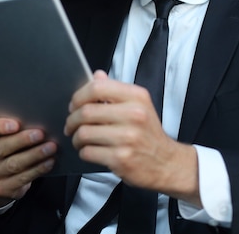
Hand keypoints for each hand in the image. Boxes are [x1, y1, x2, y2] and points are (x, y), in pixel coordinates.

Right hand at [0, 117, 56, 206]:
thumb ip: (6, 123)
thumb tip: (31, 115)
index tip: (16, 124)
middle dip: (22, 140)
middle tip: (41, 134)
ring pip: (12, 164)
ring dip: (35, 155)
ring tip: (50, 147)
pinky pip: (21, 178)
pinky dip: (38, 169)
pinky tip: (49, 161)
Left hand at [64, 70, 200, 204]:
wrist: (167, 163)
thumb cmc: (148, 134)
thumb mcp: (139, 106)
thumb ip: (115, 91)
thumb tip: (97, 75)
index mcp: (137, 97)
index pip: (97, 88)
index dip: (79, 96)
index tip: (74, 105)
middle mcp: (134, 115)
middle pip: (87, 111)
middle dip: (72, 119)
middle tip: (71, 125)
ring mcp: (128, 138)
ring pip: (84, 133)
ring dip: (76, 137)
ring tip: (80, 139)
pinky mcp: (121, 158)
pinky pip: (88, 152)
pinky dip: (83, 152)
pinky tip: (90, 150)